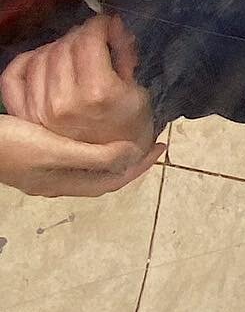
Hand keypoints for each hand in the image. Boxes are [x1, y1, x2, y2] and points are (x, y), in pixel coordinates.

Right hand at [0, 114, 162, 197]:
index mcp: (66, 184)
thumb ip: (94, 156)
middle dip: (128, 158)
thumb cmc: (12, 147)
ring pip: (89, 163)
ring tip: (127, 132)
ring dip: (109, 149)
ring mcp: (46, 170)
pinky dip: (90, 141)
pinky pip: (74, 152)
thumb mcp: (55, 151)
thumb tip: (132, 155)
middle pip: (104, 173)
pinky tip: (92, 128)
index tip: (162, 146)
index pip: (115, 178)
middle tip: (148, 137)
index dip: (141, 165)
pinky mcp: (35, 156)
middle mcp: (59, 181)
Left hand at [1, 15, 157, 151]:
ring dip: (59, 46)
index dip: (99, 25)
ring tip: (76, 51)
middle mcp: (64, 100)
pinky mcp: (26, 114)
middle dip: (84, 35)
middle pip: (66, 46)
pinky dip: (26, 61)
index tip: (109, 24)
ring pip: (41, 56)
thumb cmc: (132, 131)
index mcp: (97, 93)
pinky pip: (14, 76)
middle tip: (97, 39)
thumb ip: (125, 62)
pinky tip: (42, 59)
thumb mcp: (140, 96)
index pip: (88, 41)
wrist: (113, 166)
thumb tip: (115, 30)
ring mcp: (40, 108)